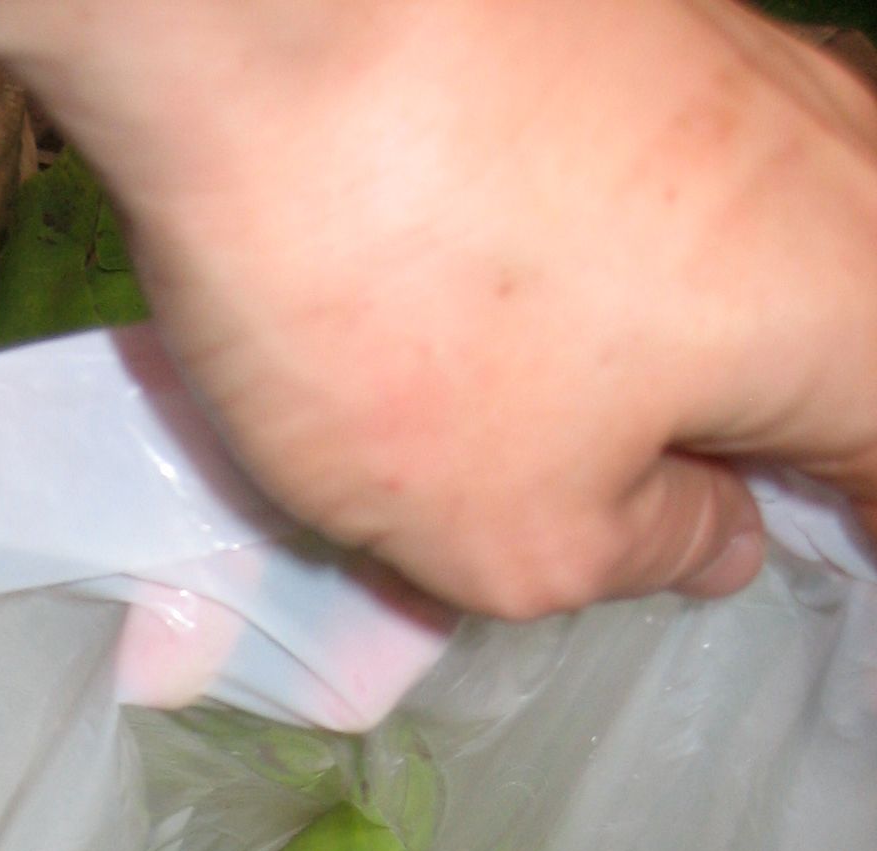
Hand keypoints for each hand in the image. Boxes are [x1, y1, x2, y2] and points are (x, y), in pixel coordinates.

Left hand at [0, 0, 876, 617]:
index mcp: (854, 315)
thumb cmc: (409, 308)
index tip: (783, 564)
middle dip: (751, 445)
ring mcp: (739, 68)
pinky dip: (583, 264)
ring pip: (738, 259)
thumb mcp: (519, 533)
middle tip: (661, 522)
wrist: (264, 15)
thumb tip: (710, 537)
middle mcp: (837, 165)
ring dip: (658, 358)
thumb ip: (641, 554)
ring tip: (535, 427)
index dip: (845, 529)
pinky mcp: (630, 25)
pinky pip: (643, 182)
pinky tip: (479, 308)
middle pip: (827, 345)